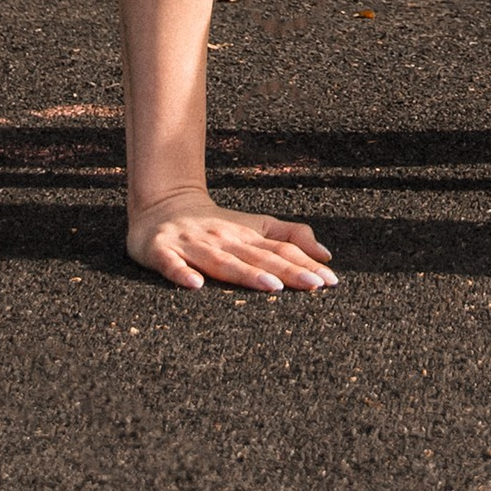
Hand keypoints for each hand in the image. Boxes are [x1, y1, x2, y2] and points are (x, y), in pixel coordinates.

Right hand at [128, 185, 336, 294]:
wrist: (162, 204)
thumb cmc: (215, 225)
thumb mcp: (254, 226)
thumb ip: (290, 237)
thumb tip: (326, 255)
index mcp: (245, 235)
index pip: (280, 250)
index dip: (305, 265)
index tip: (330, 281)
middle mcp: (222, 239)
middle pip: (257, 256)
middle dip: (286, 271)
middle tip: (314, 285)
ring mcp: (191, 245)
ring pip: (221, 261)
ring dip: (246, 273)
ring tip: (271, 286)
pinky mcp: (160, 251)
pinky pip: (170, 264)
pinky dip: (181, 274)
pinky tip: (196, 286)